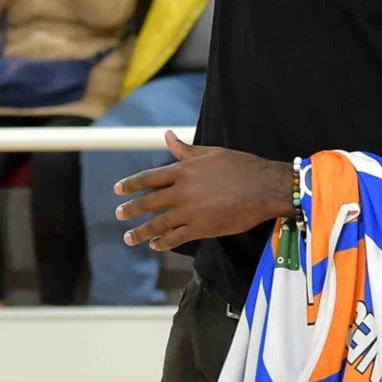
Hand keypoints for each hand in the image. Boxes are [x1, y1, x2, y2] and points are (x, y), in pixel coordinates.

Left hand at [113, 133, 293, 251]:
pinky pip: (176, 238)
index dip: (131, 184)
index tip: (117, 190)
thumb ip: (185, 150)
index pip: (149, 178)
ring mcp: (190, 211)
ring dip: (140, 232)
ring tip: (129, 237)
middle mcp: (182, 191)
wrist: (263, 187)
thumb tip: (167, 136)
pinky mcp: (202, 228)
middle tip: (119, 214)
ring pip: (158, 223)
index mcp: (182, 171)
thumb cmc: (240, 166)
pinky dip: (163, 243)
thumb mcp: (210, 153)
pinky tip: (155, 245)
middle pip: (148, 202)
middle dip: (131, 209)